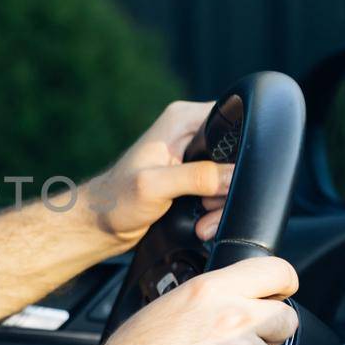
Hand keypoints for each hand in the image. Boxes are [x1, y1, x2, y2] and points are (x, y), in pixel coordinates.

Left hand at [83, 100, 231, 245]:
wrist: (102, 225)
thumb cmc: (116, 200)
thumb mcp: (155, 186)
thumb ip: (196, 178)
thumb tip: (234, 176)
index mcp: (182, 119)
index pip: (232, 121)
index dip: (242, 149)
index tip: (232, 178)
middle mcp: (190, 132)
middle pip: (237, 154)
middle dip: (230, 187)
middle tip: (209, 208)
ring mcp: (193, 156)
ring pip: (232, 177)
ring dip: (222, 204)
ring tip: (204, 223)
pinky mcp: (194, 177)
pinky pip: (221, 191)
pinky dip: (216, 210)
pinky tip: (203, 224)